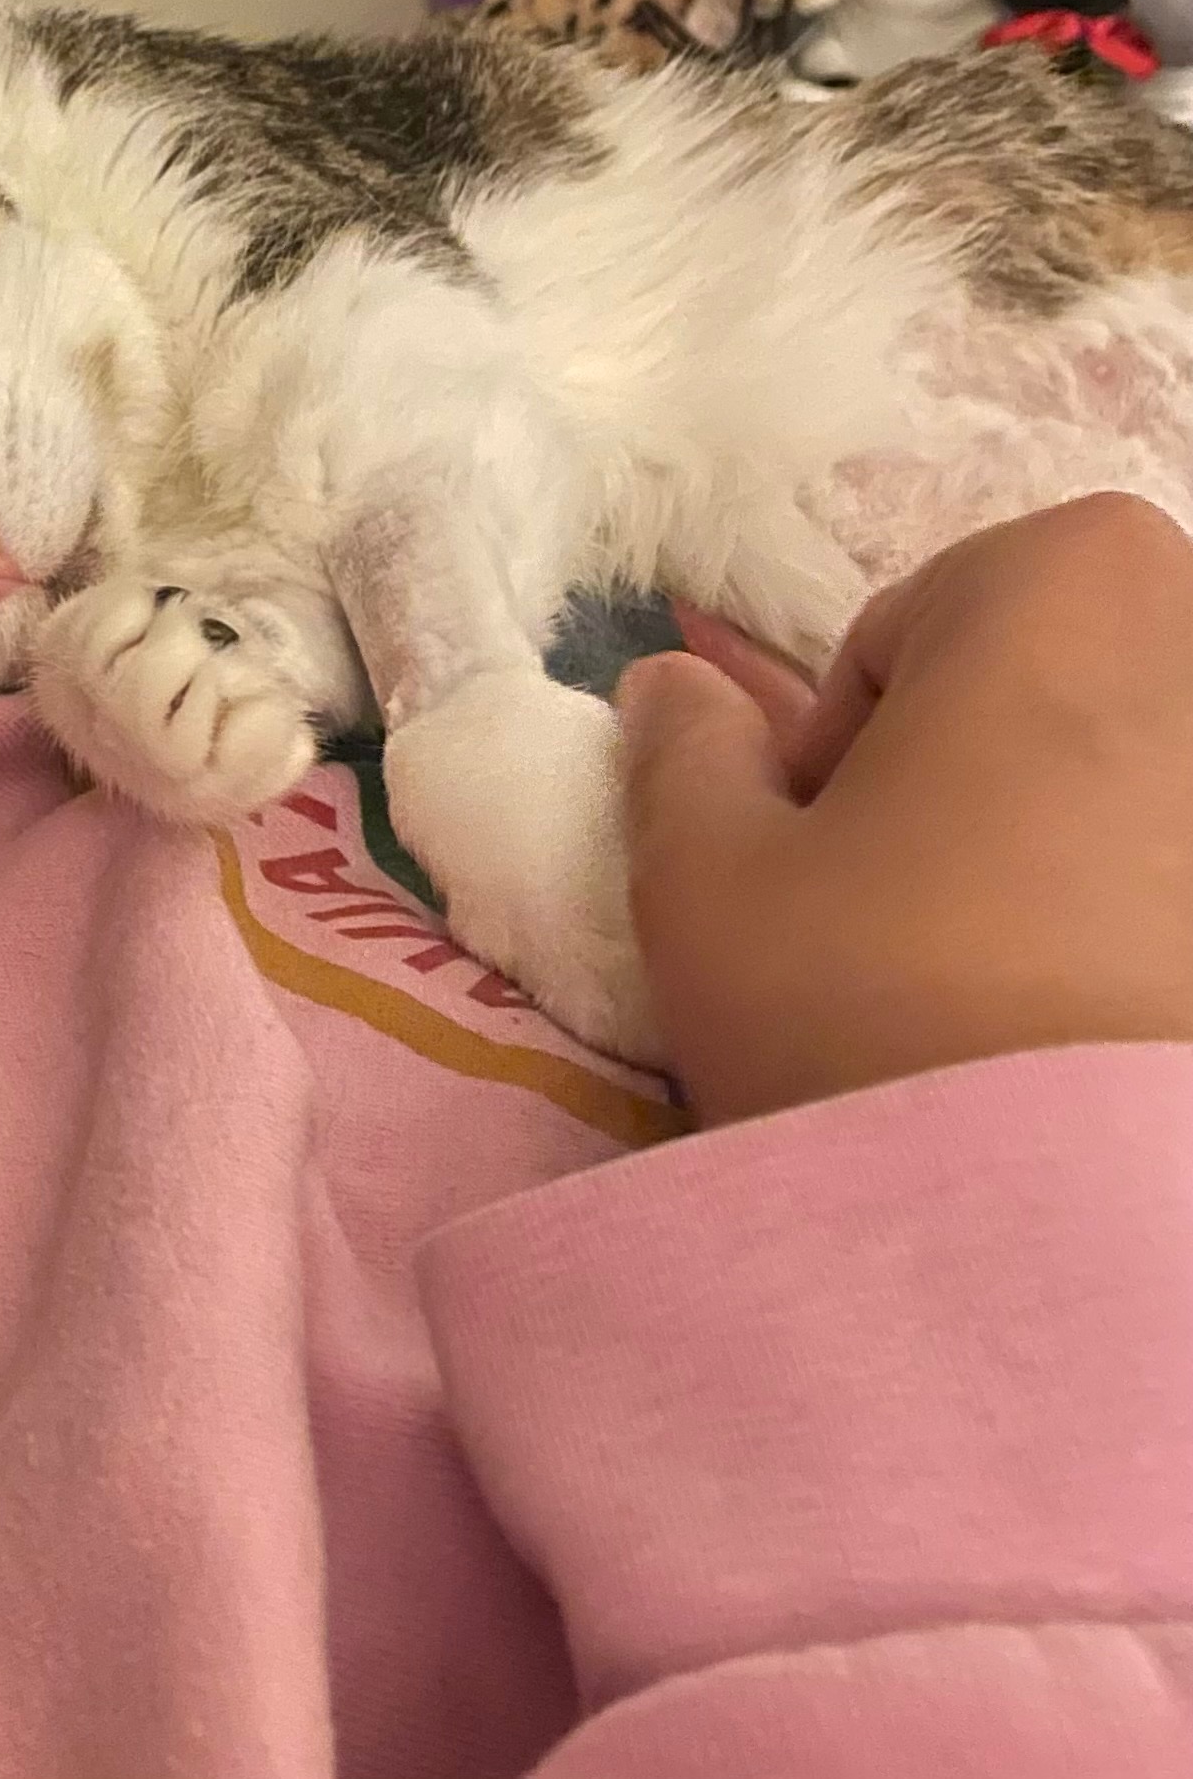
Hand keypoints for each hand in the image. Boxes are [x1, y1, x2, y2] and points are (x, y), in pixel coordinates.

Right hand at [615, 495, 1192, 1124]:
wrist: (1076, 1235)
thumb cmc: (881, 1002)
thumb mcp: (708, 873)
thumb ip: (683, 750)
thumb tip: (676, 684)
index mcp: (1068, 584)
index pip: (913, 623)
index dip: (849, 741)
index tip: (832, 857)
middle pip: (1048, 686)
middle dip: (975, 774)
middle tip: (906, 917)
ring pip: (1134, 790)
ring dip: (1066, 854)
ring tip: (1005, 995)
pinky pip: (1174, 881)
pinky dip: (1138, 932)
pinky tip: (1088, 1037)